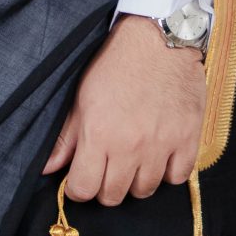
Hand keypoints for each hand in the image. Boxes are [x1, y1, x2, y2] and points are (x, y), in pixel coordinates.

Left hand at [41, 16, 206, 206]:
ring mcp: (162, 145)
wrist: (159, 39)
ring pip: (145, 190)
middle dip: (105, 186)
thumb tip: (48, 168)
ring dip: (136, 180)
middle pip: (113, 196)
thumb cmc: (116, 64)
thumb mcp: (82, 97)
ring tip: (134, 160)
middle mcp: (130, 146)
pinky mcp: (188, 138)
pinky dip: (168, 171)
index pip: (84, 190)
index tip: (83, 176)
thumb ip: (66, 137)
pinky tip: (160, 155)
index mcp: (99, 135)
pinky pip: (177, 177)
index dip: (79, 187)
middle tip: (108, 167)